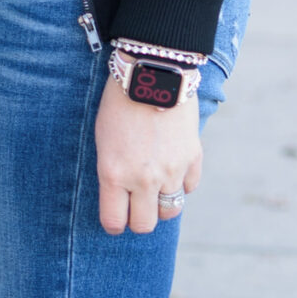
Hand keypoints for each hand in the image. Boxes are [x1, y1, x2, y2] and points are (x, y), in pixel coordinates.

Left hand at [94, 74, 202, 234]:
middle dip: (138, 219)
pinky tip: (173, 168)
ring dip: (161, 203)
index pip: (114, 222)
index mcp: (114, 175)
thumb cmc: (119, 103)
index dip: (114, 223)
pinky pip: (189, 187)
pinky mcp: (193, 158)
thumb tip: (121, 196)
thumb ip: (112, 173)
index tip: (116, 218)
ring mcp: (171, 171)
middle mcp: (143, 180)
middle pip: (145, 224)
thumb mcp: (104, 140)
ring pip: (170, 211)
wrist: (154, 73)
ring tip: (155, 188)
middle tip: (136, 206)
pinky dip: (182, 183)